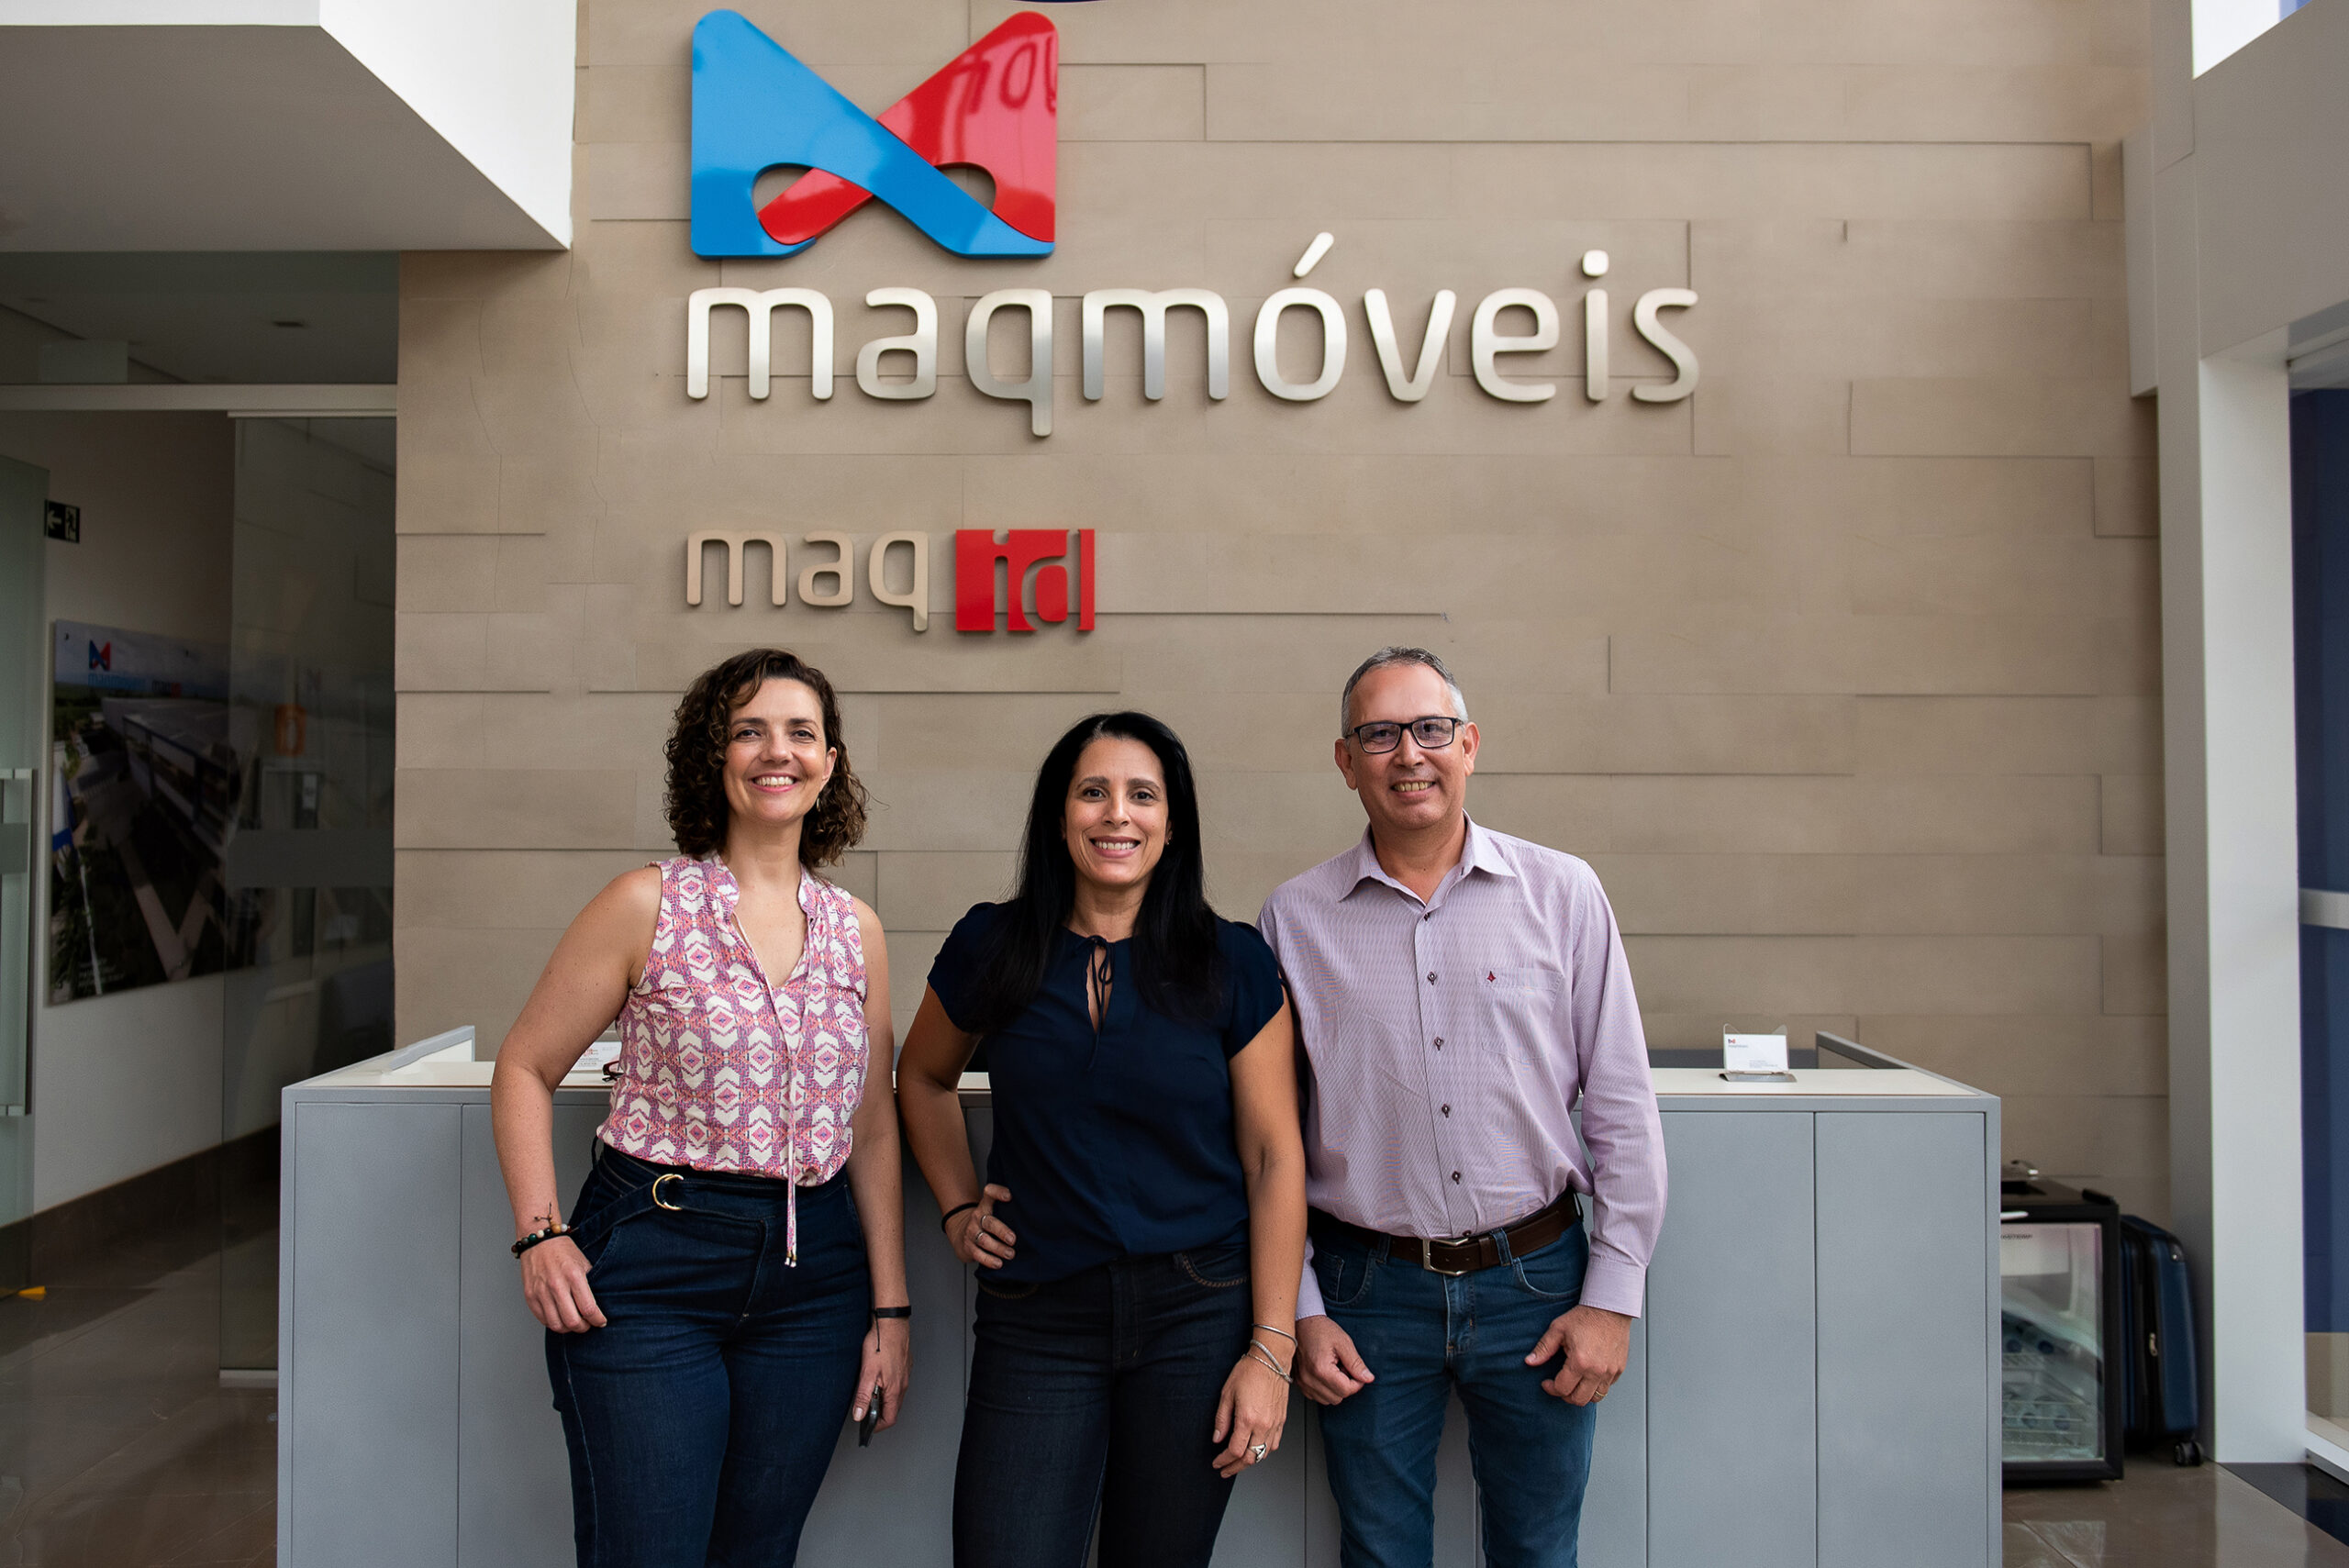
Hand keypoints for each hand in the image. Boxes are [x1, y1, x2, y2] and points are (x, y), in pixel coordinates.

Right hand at [520, 1235, 605, 1332]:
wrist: (540, 1241)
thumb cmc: (564, 1252)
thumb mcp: (584, 1263)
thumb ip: (590, 1285)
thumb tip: (598, 1307)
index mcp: (574, 1276)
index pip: (588, 1308)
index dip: (598, 1320)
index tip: (601, 1322)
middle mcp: (556, 1285)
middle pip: (572, 1321)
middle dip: (584, 1328)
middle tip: (588, 1324)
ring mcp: (541, 1292)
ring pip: (556, 1325)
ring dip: (568, 1329)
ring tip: (574, 1322)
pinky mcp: (530, 1296)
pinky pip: (543, 1319)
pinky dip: (554, 1323)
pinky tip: (560, 1317)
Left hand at [852, 1316, 911, 1432]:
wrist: (891, 1324)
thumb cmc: (880, 1345)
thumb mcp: (867, 1373)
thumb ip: (863, 1397)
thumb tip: (859, 1415)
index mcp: (894, 1390)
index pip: (890, 1418)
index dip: (878, 1426)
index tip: (867, 1426)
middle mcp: (902, 1385)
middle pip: (893, 1409)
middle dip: (879, 1414)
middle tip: (864, 1410)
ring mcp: (905, 1376)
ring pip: (895, 1396)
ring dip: (883, 1400)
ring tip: (869, 1393)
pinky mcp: (904, 1367)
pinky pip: (897, 1384)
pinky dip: (887, 1388)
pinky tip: (877, 1379)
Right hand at [948, 1184, 1016, 1269]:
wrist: (960, 1233)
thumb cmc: (985, 1223)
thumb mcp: (992, 1211)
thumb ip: (1007, 1209)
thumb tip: (1034, 1214)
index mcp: (985, 1206)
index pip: (989, 1193)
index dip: (998, 1192)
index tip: (1009, 1196)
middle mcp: (977, 1218)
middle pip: (989, 1222)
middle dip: (1002, 1231)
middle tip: (1013, 1239)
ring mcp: (972, 1232)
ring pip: (984, 1240)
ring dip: (998, 1248)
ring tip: (1010, 1254)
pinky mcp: (968, 1247)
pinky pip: (978, 1254)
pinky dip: (988, 1260)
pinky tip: (998, 1263)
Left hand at [1211, 1347, 1291, 1477]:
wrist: (1272, 1359)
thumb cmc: (1249, 1371)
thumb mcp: (1227, 1393)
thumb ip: (1222, 1419)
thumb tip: (1217, 1438)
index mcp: (1248, 1419)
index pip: (1235, 1450)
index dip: (1224, 1460)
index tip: (1217, 1462)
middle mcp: (1264, 1424)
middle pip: (1251, 1458)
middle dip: (1235, 1467)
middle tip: (1225, 1470)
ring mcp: (1275, 1423)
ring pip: (1264, 1454)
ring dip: (1251, 1462)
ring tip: (1239, 1463)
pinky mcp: (1282, 1420)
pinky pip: (1274, 1444)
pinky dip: (1264, 1452)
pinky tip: (1256, 1450)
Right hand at [1294, 1314, 1373, 1405]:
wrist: (1303, 1323)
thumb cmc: (1322, 1330)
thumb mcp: (1344, 1342)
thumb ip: (1356, 1363)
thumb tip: (1368, 1378)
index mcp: (1321, 1369)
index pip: (1346, 1390)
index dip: (1357, 1383)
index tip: (1356, 1371)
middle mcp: (1309, 1379)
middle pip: (1338, 1398)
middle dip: (1345, 1385)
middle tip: (1344, 1367)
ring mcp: (1302, 1382)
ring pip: (1327, 1400)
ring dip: (1335, 1388)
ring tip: (1334, 1370)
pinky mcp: (1299, 1383)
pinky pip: (1317, 1396)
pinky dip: (1324, 1389)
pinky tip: (1325, 1374)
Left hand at [1525, 1304, 1630, 1403]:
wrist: (1610, 1308)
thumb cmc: (1585, 1317)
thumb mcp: (1558, 1329)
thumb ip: (1543, 1348)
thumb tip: (1529, 1362)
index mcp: (1580, 1362)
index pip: (1562, 1389)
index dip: (1551, 1388)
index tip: (1547, 1383)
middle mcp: (1597, 1371)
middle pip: (1579, 1400)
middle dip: (1565, 1396)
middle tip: (1559, 1385)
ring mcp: (1610, 1371)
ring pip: (1595, 1397)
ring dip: (1582, 1394)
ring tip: (1574, 1382)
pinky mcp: (1619, 1369)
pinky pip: (1607, 1387)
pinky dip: (1596, 1386)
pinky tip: (1588, 1374)